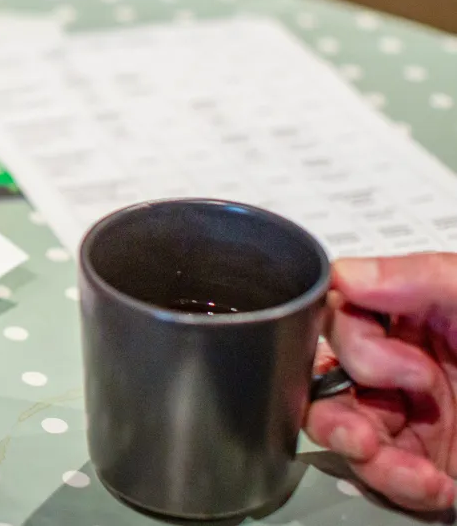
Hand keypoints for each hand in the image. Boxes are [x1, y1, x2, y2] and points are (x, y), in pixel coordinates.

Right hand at [306, 253, 456, 510]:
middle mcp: (410, 368)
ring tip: (375, 447)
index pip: (341, 313)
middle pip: (326, 374)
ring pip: (339, 428)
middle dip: (340, 389)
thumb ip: (417, 276)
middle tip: (397, 388)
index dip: (345, 331)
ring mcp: (415, 421)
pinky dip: (395, 482)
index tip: (372, 340)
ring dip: (350, 439)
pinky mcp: (426, 471)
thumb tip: (344, 272)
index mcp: (421, 317)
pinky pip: (380, 478)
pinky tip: (427, 479)